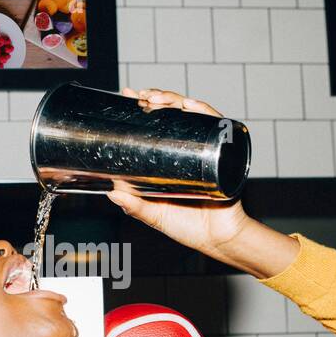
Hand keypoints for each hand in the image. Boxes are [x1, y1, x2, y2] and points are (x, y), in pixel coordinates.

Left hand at [107, 88, 250, 258]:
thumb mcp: (155, 215)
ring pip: (193, 114)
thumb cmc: (189, 227)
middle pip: (175, 113)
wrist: (219, 241)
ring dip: (175, 100)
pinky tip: (191, 106)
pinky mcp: (224, 154)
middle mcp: (190, 149)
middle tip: (141, 96)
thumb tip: (111, 193)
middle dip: (158, 98)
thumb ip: (135, 206)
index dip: (145, 107)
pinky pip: (218, 127)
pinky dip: (205, 113)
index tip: (129, 95)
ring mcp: (207, 149)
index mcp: (172, 159)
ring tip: (157, 98)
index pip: (158, 124)